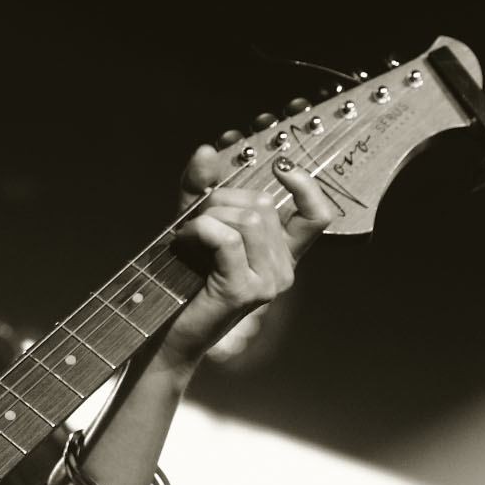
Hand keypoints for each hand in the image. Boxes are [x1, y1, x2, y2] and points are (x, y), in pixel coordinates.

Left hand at [156, 138, 333, 368]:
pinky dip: (200, 229)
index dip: (308, 187)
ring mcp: (268, 283)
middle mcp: (283, 271)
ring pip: (249, 219)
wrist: (167, 334)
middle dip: (221, 200)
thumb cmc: (182, 281)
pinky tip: (182, 240)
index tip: (283, 166)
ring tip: (185, 233)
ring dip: (208, 216)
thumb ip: (200, 190)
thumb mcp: (194, 227)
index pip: (318, 218)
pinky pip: (227, 238)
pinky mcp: (244, 291)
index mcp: (281, 256)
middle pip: (264, 206)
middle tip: (192, 218)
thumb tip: (206, 150)